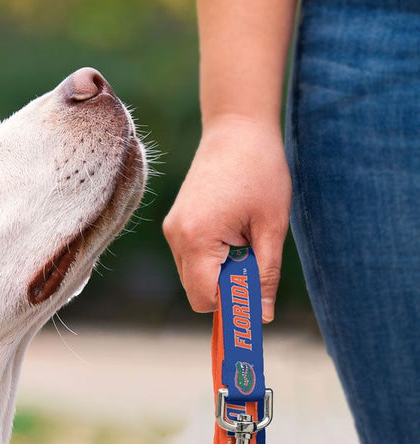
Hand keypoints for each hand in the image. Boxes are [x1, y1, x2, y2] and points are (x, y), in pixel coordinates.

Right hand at [163, 116, 291, 322]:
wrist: (236, 128)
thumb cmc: (260, 170)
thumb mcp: (271, 226)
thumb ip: (265, 274)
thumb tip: (261, 316)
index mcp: (197, 238)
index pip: (204, 298)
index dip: (230, 304)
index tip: (254, 295)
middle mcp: (176, 237)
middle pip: (197, 291)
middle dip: (226, 286)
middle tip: (253, 256)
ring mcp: (172, 230)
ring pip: (193, 276)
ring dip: (220, 271)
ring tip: (243, 237)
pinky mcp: (175, 224)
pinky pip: (191, 258)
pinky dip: (212, 257)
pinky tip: (231, 229)